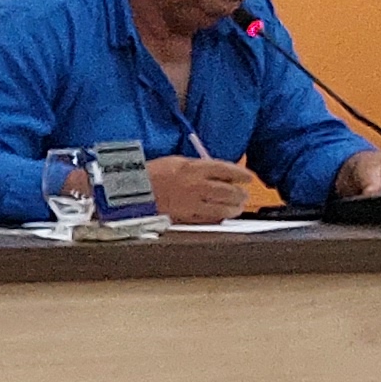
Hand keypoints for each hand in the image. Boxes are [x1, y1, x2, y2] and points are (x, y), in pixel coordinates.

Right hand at [147, 151, 266, 224]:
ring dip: (233, 208)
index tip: (248, 178)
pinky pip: (208, 219)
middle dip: (240, 193)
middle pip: (229, 191)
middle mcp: (197, 186)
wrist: (132, 192)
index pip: (226, 170)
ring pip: (222, 208)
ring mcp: (192, 203)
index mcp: (195, 168)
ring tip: (237, 207)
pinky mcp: (186, 217)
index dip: (241, 174)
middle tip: (244, 194)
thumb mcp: (177, 162)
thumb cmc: (152, 174)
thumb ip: (199, 167)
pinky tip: (221, 216)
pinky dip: (218, 218)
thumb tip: (219, 173)